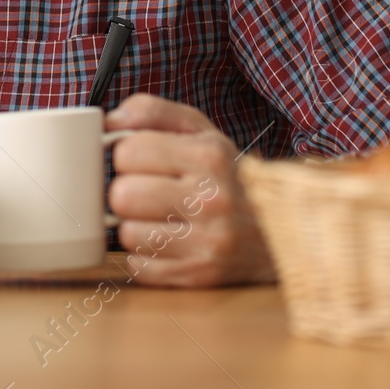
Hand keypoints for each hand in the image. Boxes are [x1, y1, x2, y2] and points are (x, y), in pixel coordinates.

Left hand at [105, 93, 275, 287]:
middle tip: (147, 192)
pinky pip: (139, 267)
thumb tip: (109, 121)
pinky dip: (145, 257)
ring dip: (135, 227)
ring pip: (127, 234)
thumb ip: (152, 112)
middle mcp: (212, 199)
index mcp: (209, 156)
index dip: (126, 156)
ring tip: (160, 219)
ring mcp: (209, 242)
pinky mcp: (201, 276)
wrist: (281, 232)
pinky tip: (167, 244)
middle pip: (122, 196)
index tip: (140, 162)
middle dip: (126, 193)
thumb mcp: (200, 131)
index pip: (127, 152)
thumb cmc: (227, 175)